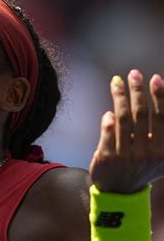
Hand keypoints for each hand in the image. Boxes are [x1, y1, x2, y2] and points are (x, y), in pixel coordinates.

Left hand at [89, 69, 163, 192]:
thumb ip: (159, 133)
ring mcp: (125, 156)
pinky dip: (108, 119)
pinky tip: (110, 112)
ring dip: (120, 97)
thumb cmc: (140, 167)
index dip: (159, 96)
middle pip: (141, 114)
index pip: (161, 117)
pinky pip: (107, 131)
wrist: (119, 192)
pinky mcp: (106, 157)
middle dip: (137, 90)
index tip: (154, 78)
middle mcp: (146, 153)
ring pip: (122, 119)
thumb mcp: (158, 154)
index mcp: (163, 151)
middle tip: (133, 73)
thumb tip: (159, 96)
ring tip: (117, 82)